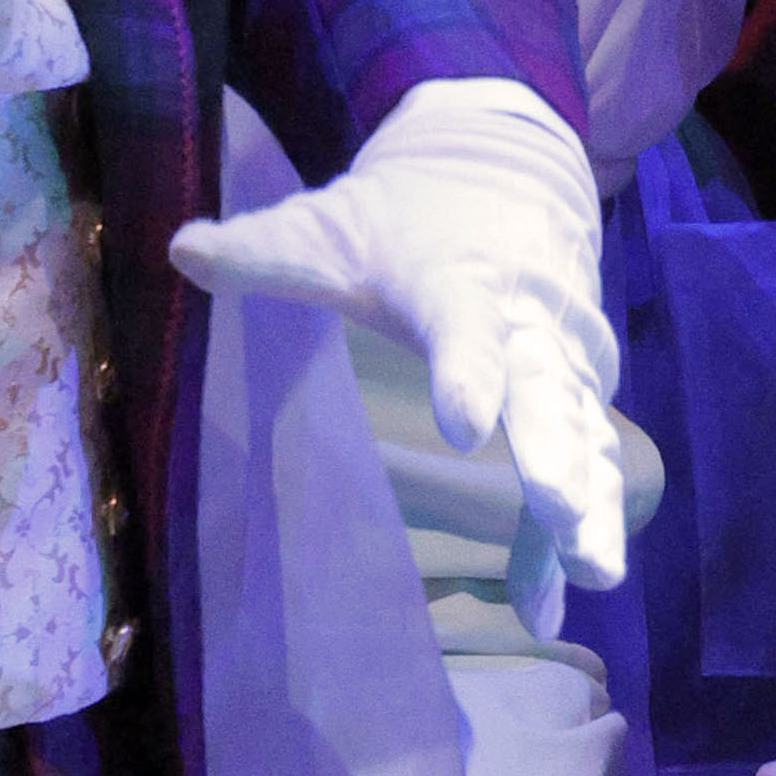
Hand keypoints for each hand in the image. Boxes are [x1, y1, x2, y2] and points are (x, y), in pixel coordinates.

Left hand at [173, 66, 629, 630]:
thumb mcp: (331, 223)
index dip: (468, 372)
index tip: (462, 427)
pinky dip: (571, 532)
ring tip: (593, 573)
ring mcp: (561, 361)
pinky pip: (585, 466)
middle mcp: (525, 323)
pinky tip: (554, 605)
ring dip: (590, 506)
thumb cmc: (404, 215)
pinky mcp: (575, 394)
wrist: (508, 170)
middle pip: (547, 391)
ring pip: (585, 435)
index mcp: (459, 283)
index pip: (465, 327)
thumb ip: (266, 248)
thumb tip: (182, 250)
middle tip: (558, 509)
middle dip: (557, 452)